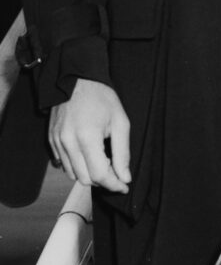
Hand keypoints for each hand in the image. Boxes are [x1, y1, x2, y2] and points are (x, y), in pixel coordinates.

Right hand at [49, 78, 130, 192]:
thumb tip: (125, 177)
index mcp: (87, 137)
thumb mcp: (120, 122)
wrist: (77, 79)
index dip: (114, 184)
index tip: (124, 186)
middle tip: (115, 169)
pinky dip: (77, 165)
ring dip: (89, 173)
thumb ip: (123, 152)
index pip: (99, 174)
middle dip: (102, 179)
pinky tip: (88, 153)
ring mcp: (57, 142)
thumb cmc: (102, 98)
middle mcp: (68, 143)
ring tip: (102, 158)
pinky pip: (63, 164)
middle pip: (84, 179)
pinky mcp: (51, 141)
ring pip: (73, 174)